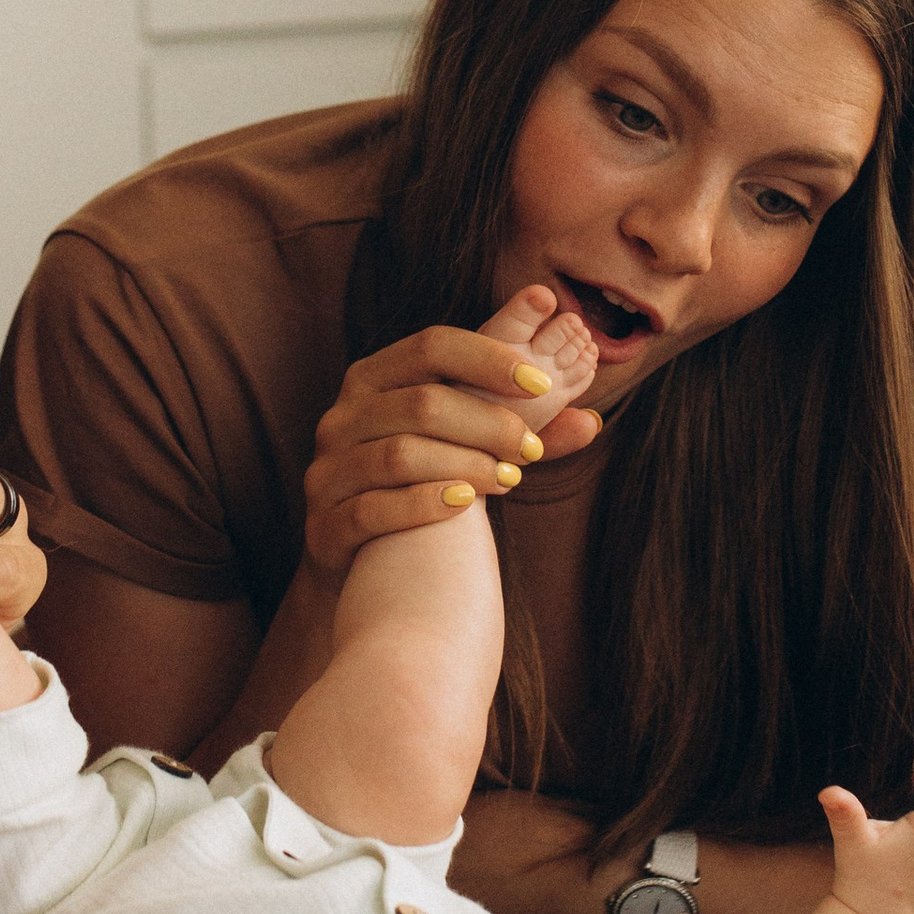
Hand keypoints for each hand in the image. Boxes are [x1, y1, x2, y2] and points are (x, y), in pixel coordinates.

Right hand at [301, 314, 604, 579]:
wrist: (360, 567)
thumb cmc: (424, 489)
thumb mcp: (467, 448)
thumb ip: (522, 431)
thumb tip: (592, 420)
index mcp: (373, 379)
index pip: (432, 346)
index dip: (489, 358)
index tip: (543, 383)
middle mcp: (341, 417)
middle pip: (421, 403)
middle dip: (487, 423)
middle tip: (531, 448)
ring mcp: (325, 471)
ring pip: (399, 454)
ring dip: (465, 464)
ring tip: (510, 480)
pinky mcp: (321, 526)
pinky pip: (372, 509)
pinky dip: (424, 505)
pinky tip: (464, 508)